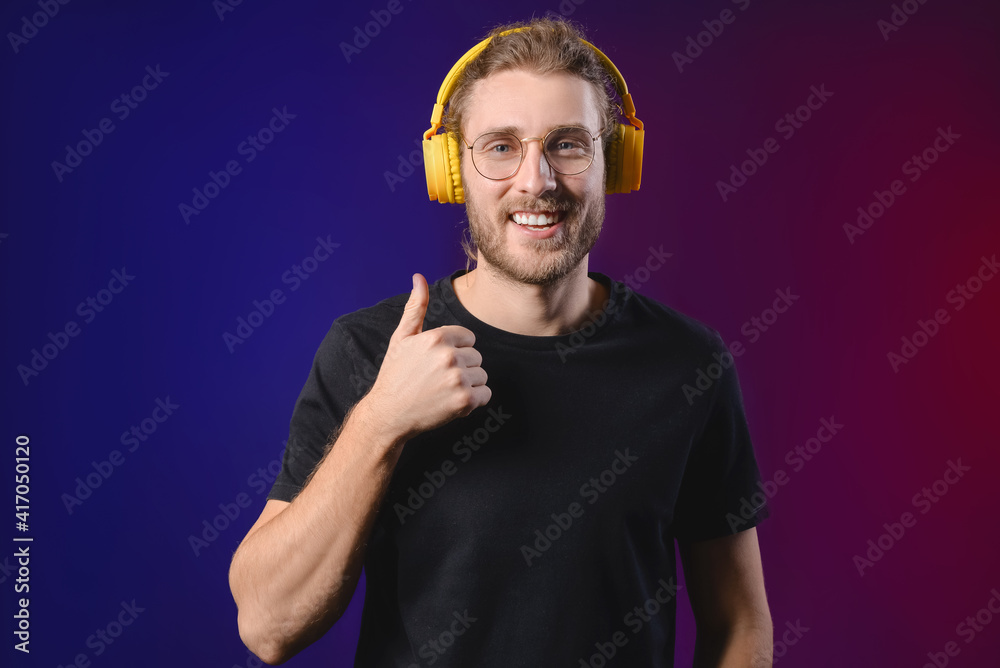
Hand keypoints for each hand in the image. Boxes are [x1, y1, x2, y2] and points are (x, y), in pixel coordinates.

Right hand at [365, 273, 490, 441]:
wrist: (387, 415)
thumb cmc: (395, 375)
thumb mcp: (402, 338)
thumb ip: (416, 307)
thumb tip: (419, 277)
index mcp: (437, 337)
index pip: (468, 338)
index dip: (455, 351)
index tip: (437, 363)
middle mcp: (449, 356)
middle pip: (476, 357)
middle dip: (462, 368)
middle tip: (438, 379)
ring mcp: (458, 379)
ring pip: (482, 376)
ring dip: (468, 385)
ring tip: (443, 391)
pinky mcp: (464, 401)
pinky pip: (486, 394)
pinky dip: (473, 401)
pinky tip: (451, 402)